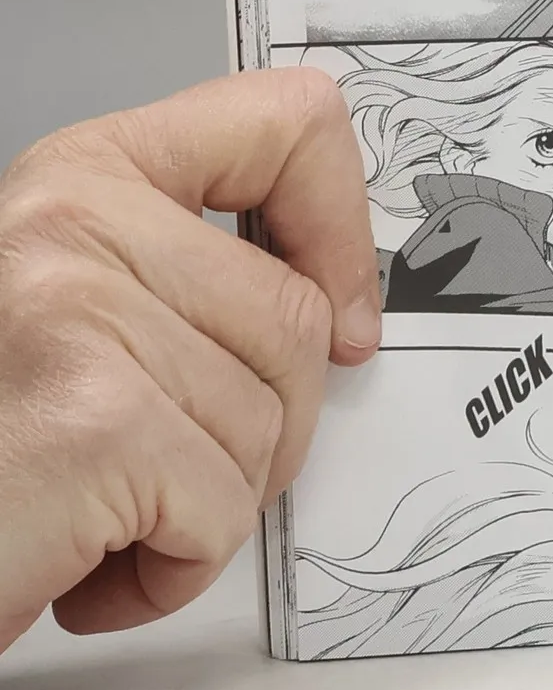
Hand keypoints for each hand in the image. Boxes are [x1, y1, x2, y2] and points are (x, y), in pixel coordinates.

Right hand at [0, 71, 380, 653]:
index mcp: (82, 176)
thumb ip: (190, 276)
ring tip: (104, 511)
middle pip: (297, 319)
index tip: (344, 309)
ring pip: (269, 423)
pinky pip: (223, 509)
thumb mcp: (80, 315)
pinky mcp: (94, 423)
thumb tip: (342, 305)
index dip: (340, 224)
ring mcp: (78, 316)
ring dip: (208, 505)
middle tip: (163, 467)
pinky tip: (87, 562)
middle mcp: (70, 224)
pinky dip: (174, 567)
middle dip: (263, 425)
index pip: (288, 122)